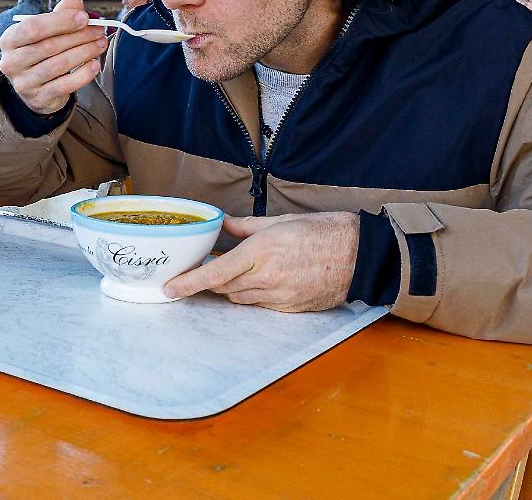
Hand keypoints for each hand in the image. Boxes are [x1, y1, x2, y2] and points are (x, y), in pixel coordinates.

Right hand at [0, 0, 107, 113]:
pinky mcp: (38, 98)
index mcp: (9, 40)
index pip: (32, 28)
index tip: (84, 18)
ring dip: (85, 52)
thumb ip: (60, 13)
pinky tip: (95, 64)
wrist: (35, 87)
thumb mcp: (46, 30)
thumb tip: (74, 2)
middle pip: (48, 46)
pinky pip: (65, 85)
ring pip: (59, 65)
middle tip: (98, 31)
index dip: (60, 21)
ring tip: (100, 44)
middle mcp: (11, 62)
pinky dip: (83, 74)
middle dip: (78, 36)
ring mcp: (23, 82)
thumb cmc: (41, 51)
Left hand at [163, 212, 358, 311]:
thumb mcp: (280, 221)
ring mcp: (279, 297)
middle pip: (223, 288)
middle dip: (208, 280)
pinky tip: (258, 281)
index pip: (215, 273)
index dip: (189, 282)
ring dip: (230, 288)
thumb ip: (246, 227)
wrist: (360, 256)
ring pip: (239, 298)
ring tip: (234, 271)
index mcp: (261, 252)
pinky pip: (259, 305)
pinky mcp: (290, 309)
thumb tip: (224, 225)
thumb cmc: (322, 232)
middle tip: (200, 268)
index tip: (170, 287)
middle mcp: (267, 278)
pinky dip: (251, 295)